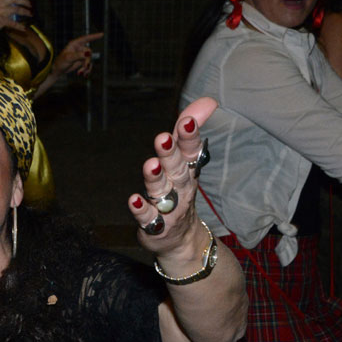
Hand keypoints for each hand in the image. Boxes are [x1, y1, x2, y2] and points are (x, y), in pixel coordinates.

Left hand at [54, 33, 102, 77]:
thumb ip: (78, 55)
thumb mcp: (69, 58)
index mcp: (75, 44)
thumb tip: (88, 53)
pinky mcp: (82, 61)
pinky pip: (88, 65)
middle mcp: (79, 48)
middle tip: (84, 67)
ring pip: (89, 60)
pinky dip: (87, 70)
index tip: (102, 34)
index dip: (94, 36)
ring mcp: (81, 55)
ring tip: (80, 73)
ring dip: (86, 67)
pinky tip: (84, 75)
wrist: (58, 69)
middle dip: (87, 61)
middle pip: (89, 53)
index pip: (86, 39)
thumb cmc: (61, 62)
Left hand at [128, 96, 218, 261]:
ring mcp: (168, 208)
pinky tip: (133, 199)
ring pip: (162, 191)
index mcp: (187, 170)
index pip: (191, 151)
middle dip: (170, 154)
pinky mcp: (155, 226)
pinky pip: (148, 217)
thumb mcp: (185, 161)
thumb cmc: (179, 192)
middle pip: (176, 169)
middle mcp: (180, 188)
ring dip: (155, 178)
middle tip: (162, 138)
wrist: (181, 241)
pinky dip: (141, 209)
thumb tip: (208, 100)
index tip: (186, 121)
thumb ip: (189, 131)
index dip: (189, 137)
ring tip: (150, 165)